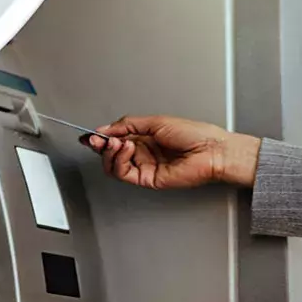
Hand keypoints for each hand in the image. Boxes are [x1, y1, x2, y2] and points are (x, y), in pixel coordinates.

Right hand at [84, 115, 261, 188]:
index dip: (101, 136)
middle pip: (111, 153)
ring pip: (114, 165)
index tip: (90, 133)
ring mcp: (145, 166)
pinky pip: (125, 173)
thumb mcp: (155, 121)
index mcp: (146, 136)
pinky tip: (126, 148)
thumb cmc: (194, 134)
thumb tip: (105, 128)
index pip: (116, 138)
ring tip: (117, 142)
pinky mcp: (148, 180)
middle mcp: (143, 152)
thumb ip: (127, 124)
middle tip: (96, 138)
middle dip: (101, 145)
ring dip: (110, 152)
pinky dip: (120, 160)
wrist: (211, 150)